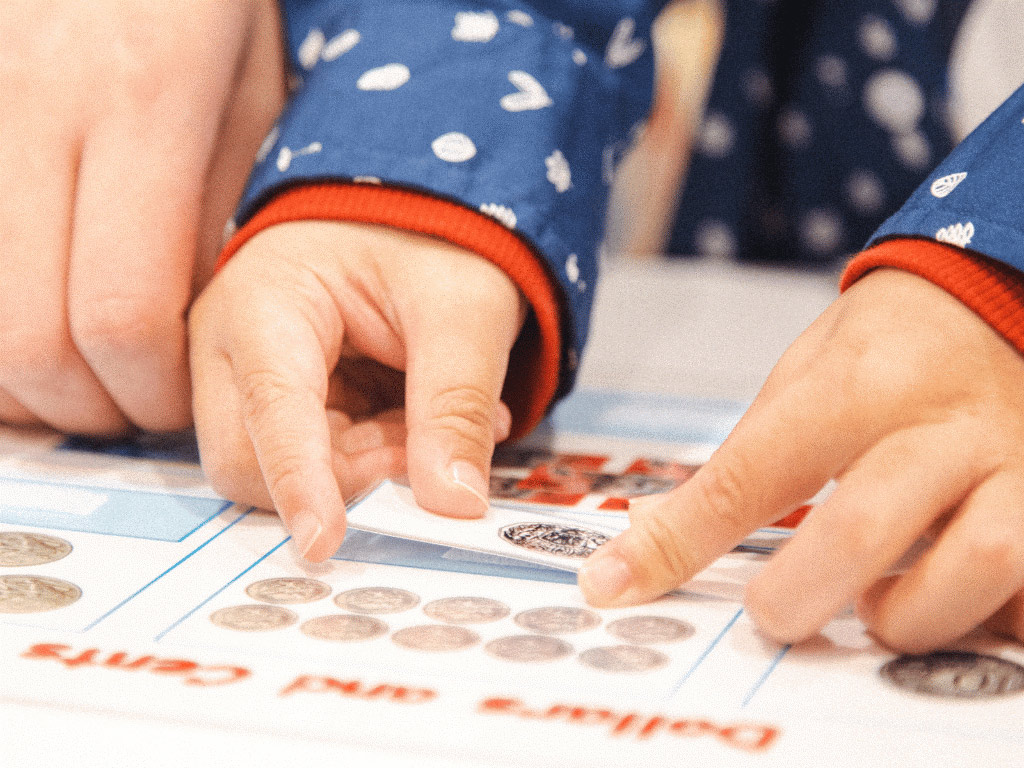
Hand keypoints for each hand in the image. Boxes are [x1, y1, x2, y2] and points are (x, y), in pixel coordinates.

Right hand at [0, 0, 284, 434]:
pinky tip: (36, 323)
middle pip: (29, 340)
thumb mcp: (250, 91)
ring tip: (86, 372)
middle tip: (135, 403)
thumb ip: (218, 213)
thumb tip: (189, 329)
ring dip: (26, 382)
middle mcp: (32, 111)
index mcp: (142, 106)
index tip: (184, 399)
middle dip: (89, 405)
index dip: (153, 388)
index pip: (124, 314)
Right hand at [188, 221, 525, 560]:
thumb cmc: (433, 235)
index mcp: (265, 303)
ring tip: (431, 425)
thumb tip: (454, 505)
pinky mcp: (275, 403)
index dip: (299, 483)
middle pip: (250, 462)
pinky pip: (312, 464)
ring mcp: (247, 378)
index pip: (272, 411)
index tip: (323, 544)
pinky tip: (413, 424)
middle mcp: (233, 346)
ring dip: (365, 469)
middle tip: (424, 455)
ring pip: (283, 474)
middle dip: (342, 479)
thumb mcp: (465, 310)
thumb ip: (458, 406)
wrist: (415, 214)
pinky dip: (368, 459)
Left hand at [579, 269, 1023, 651]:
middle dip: (799, 594)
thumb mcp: (804, 375)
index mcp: (855, 385)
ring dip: (912, 617)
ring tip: (878, 609)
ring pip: (978, 567)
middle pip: (864, 529)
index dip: (674, 543)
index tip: (613, 586)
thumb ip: (746, 462)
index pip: (747, 475)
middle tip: (771, 611)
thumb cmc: (887, 343)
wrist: (1001, 294)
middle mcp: (942, 423)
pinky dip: (987, 614)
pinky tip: (956, 597)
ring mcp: (1020, 462)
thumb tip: (658, 542)